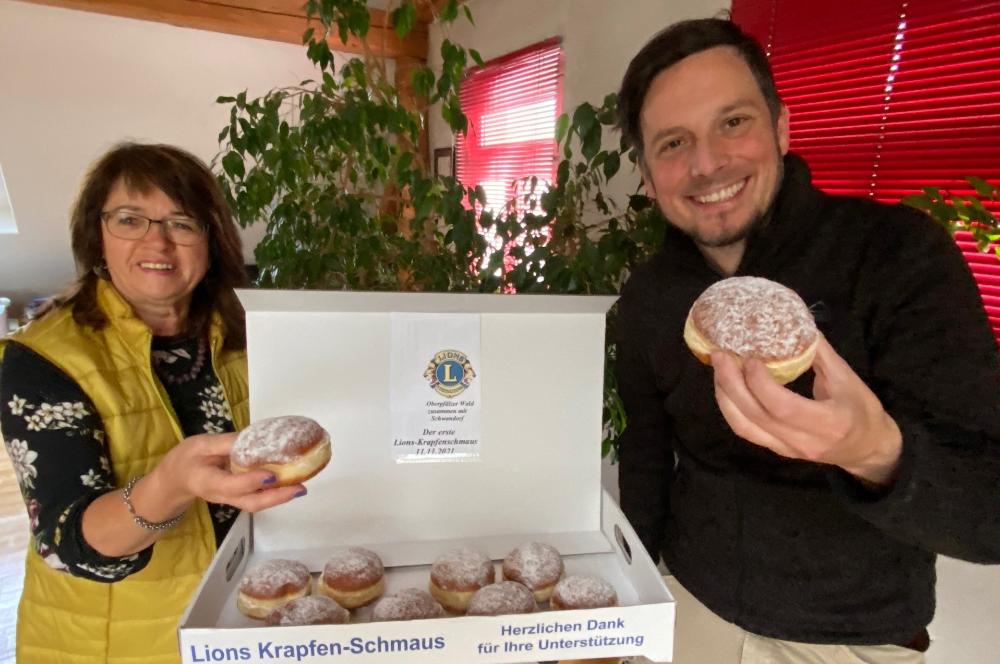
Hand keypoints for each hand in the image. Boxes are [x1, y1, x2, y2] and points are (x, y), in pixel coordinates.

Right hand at [150, 432, 304, 514]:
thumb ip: (224, 443)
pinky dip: (274, 493)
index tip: (271, 473)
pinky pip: (257, 498)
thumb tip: (252, 439)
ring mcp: (231, 499)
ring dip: (279, 498)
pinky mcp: (238, 496)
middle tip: (299, 488)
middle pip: (250, 502)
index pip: (231, 485)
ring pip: (255, 503)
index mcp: (207, 481)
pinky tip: (290, 482)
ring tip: (300, 487)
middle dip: (276, 498)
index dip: (251, 481)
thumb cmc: (186, 459)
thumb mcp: (200, 444)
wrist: (175, 480)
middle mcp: (222, 495)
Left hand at [711, 333, 902, 485]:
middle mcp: (804, 441)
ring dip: (725, 396)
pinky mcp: (777, 450)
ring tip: (718, 368)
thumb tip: (795, 323)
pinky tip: (726, 387)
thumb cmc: (862, 410)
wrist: (868, 449)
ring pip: (744, 427)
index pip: (783, 407)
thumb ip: (819, 353)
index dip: (760, 383)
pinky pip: (746, 430)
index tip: (750, 358)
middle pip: (755, 416)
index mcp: (828, 423)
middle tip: (720, 356)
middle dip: (731, 384)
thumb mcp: (848, 378)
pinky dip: (730, 408)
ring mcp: (787, 449)